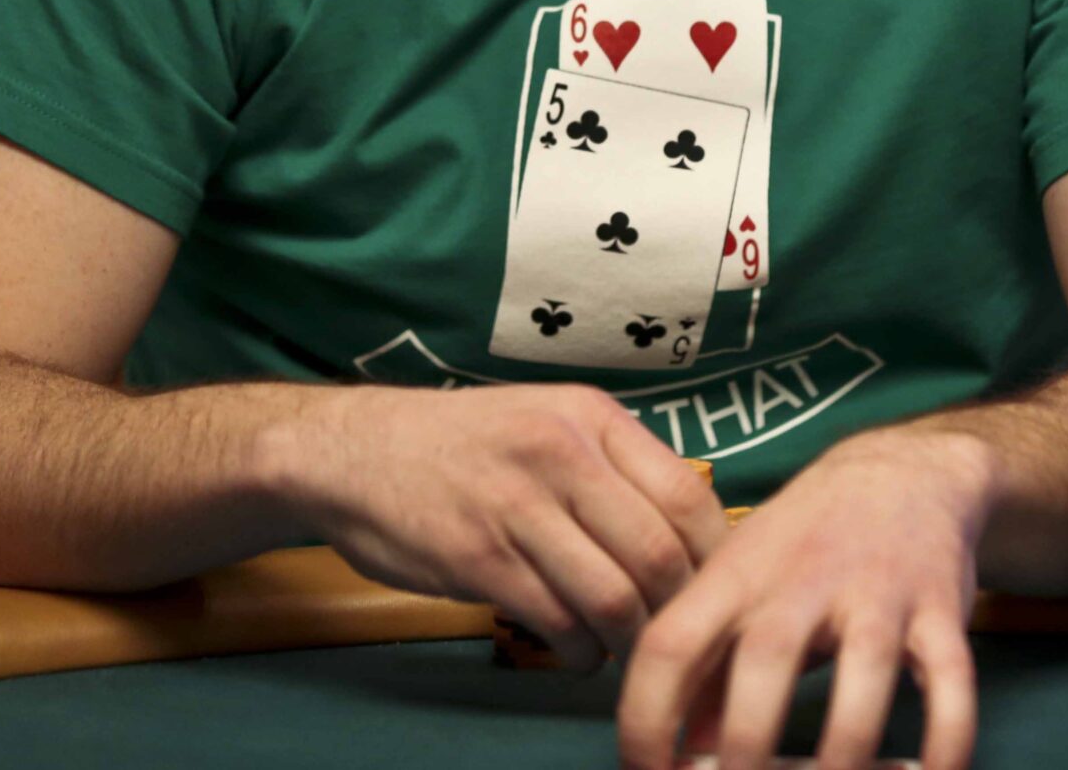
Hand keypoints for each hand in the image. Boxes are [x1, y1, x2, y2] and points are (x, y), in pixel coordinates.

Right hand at [287, 384, 727, 672]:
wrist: (354, 450)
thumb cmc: (464, 448)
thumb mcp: (549, 422)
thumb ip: (614, 467)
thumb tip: (691, 535)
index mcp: (590, 417)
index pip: (689, 494)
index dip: (713, 557)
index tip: (711, 589)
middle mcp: (561, 453)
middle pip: (660, 554)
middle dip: (677, 610)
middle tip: (672, 632)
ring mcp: (517, 506)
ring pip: (614, 597)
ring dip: (630, 639)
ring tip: (622, 645)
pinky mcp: (477, 558)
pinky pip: (558, 621)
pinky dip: (582, 651)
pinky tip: (577, 648)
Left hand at [617, 428, 992, 769]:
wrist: (905, 473)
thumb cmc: (804, 542)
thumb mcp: (742, 583)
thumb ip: (710, 665)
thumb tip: (685, 752)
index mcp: (737, 574)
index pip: (670, 642)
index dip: (646, 716)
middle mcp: (805, 578)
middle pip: (767, 655)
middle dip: (748, 740)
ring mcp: (879, 591)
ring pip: (866, 668)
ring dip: (845, 750)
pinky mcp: (941, 610)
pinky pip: (952, 681)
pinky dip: (947, 740)